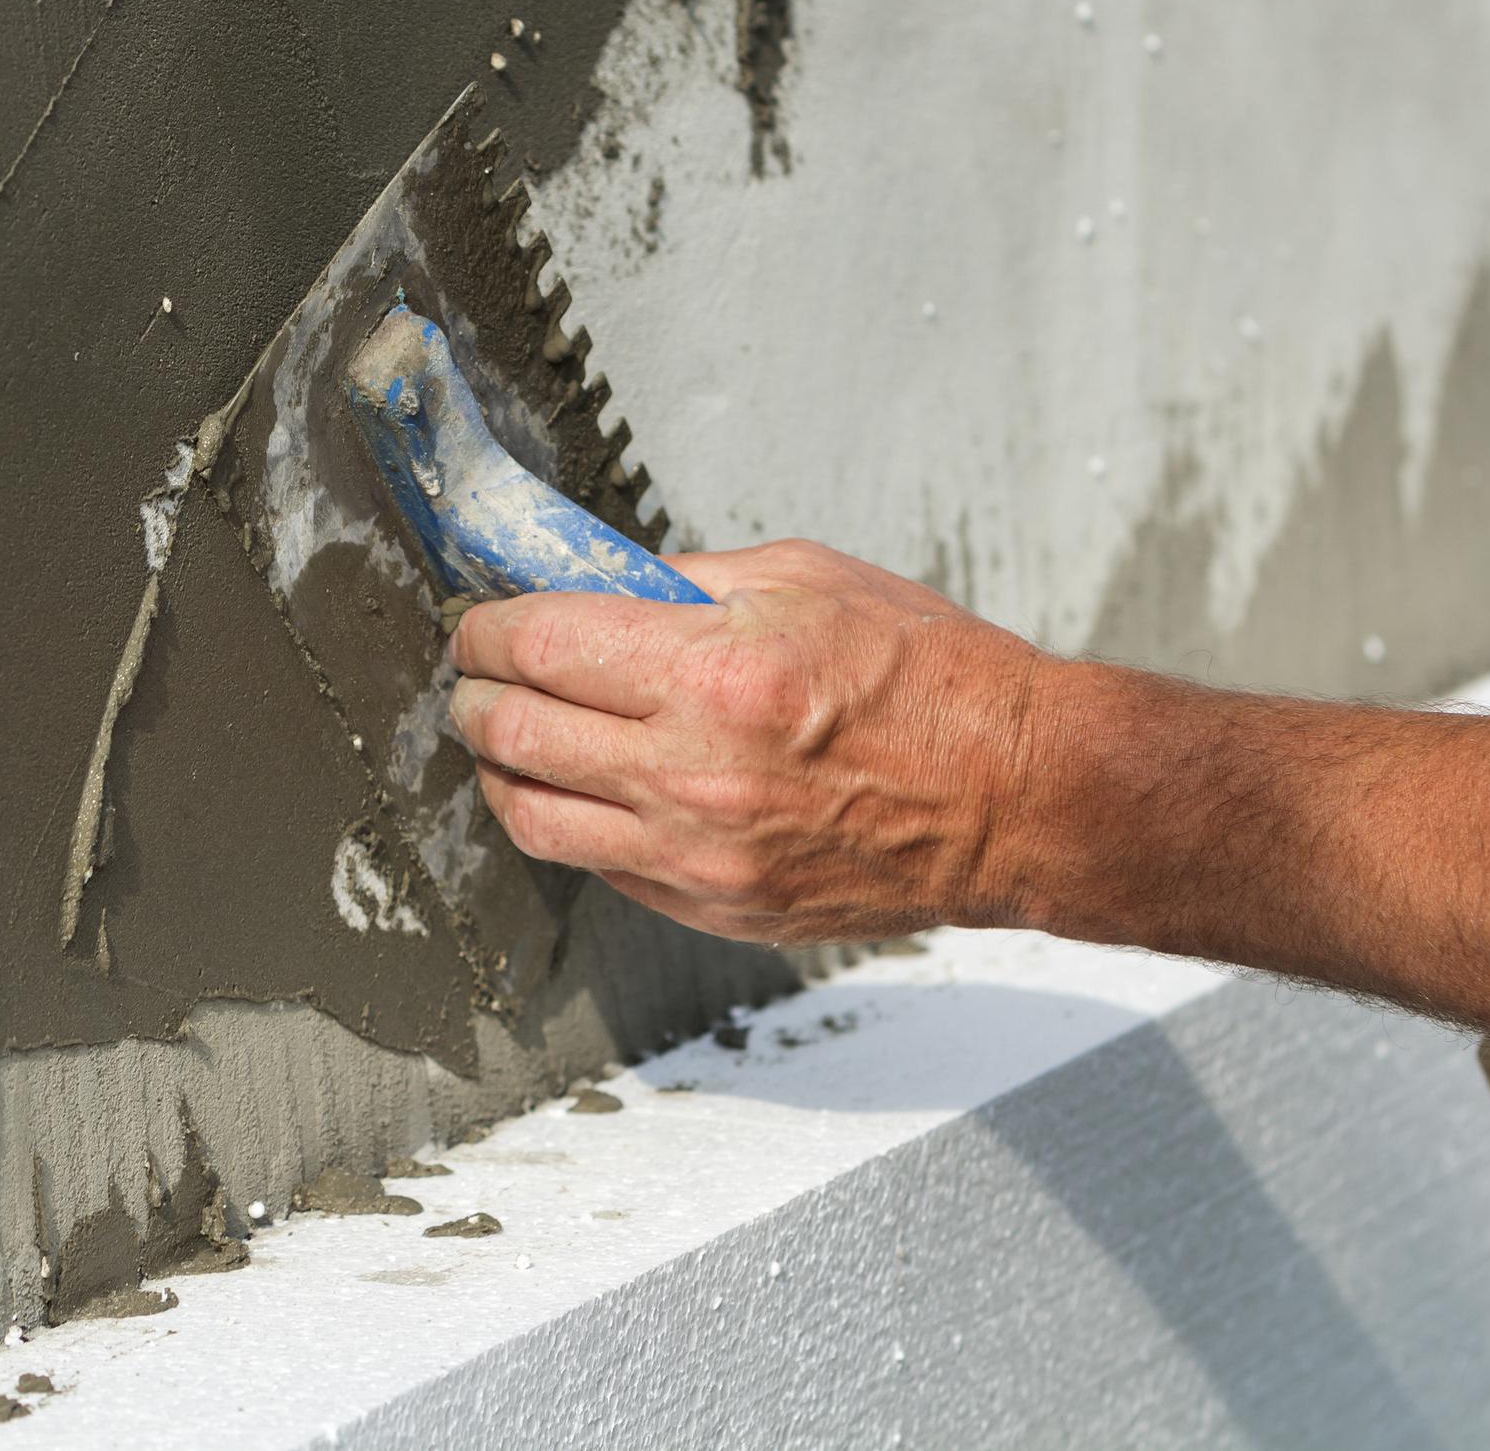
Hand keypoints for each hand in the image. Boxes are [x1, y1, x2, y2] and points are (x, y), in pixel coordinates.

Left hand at [446, 539, 1054, 944]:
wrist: (1016, 799)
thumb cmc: (932, 681)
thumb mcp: (807, 580)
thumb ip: (686, 581)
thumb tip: (596, 583)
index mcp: (714, 675)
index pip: (539, 647)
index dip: (486, 629)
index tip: (481, 622)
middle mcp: (692, 775)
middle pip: (512, 735)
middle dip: (473, 696)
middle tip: (475, 675)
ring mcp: (699, 857)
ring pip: (533, 820)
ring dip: (501, 771)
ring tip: (509, 737)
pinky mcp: (716, 909)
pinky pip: (600, 868)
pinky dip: (573, 822)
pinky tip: (587, 787)